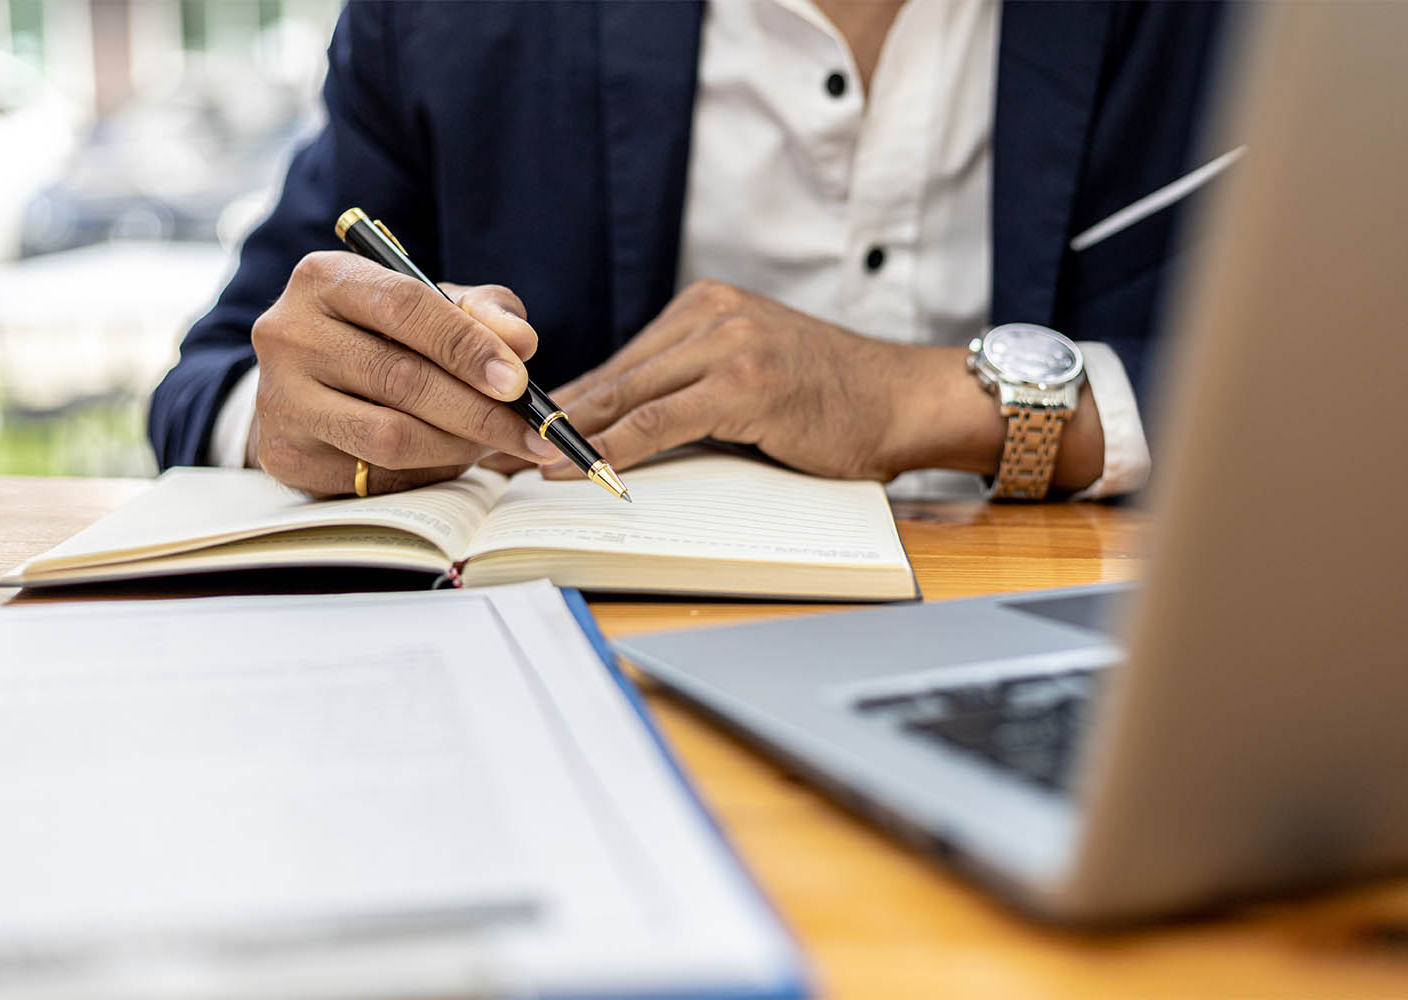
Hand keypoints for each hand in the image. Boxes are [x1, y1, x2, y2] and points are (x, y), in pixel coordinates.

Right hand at [246, 252, 558, 495]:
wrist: (310, 382)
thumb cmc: (385, 335)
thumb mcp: (433, 306)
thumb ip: (484, 313)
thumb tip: (520, 341)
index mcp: (325, 279)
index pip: (405, 306)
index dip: (468, 346)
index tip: (517, 381)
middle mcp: (289, 334)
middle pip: (401, 378)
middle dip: (479, 411)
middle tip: (531, 432)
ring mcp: (280, 399)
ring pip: (389, 436)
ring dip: (457, 446)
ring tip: (492, 443)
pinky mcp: (285, 454)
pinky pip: (374, 477)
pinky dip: (427, 473)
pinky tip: (448, 458)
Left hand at [488, 280, 1004, 482]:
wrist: (900, 400)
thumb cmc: (828, 397)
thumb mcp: (749, 374)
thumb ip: (687, 387)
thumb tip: (614, 423)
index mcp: (707, 305)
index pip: (621, 360)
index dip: (569, 401)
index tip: (527, 433)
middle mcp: (712, 313)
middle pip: (615, 375)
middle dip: (558, 421)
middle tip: (508, 454)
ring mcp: (729, 344)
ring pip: (629, 396)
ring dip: (576, 438)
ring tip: (531, 467)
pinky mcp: (746, 384)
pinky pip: (662, 421)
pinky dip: (617, 449)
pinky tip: (585, 468)